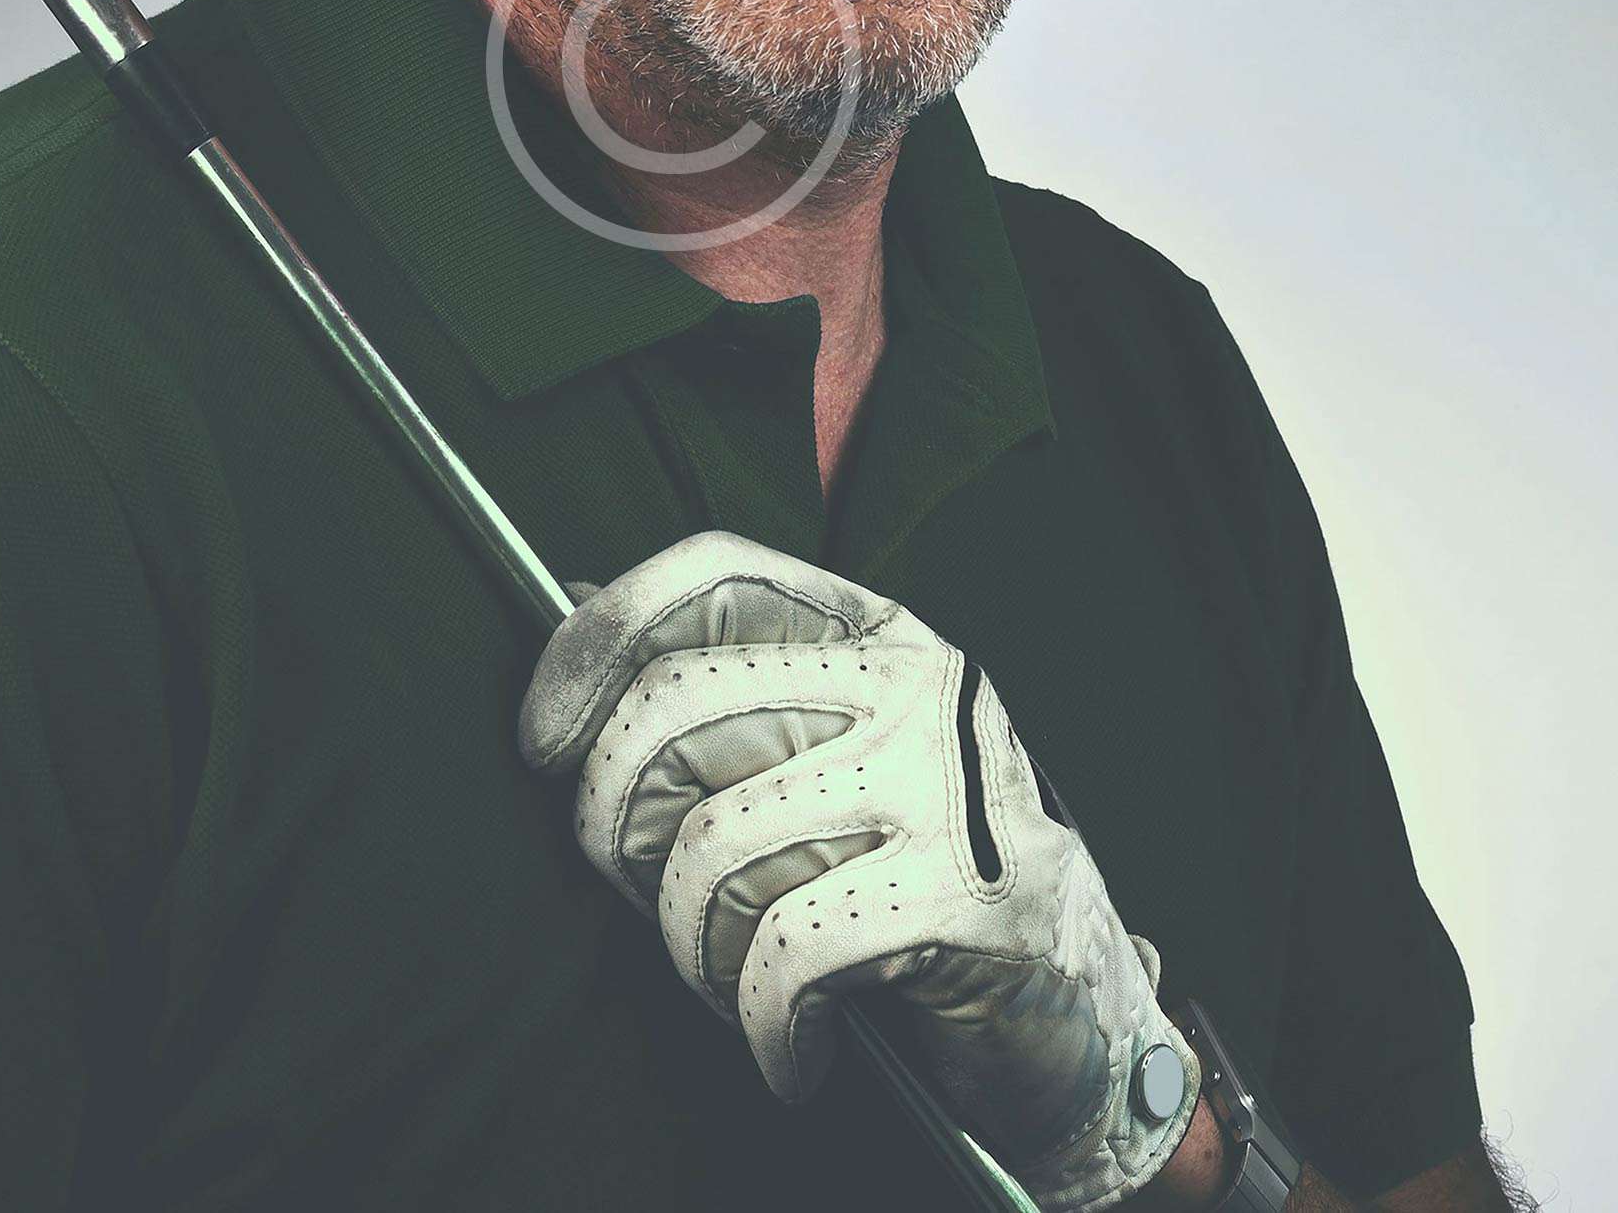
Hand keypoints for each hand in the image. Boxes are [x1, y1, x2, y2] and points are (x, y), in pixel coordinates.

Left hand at [518, 532, 1202, 1211]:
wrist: (1076, 1004)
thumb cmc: (914, 865)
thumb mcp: (830, 744)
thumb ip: (721, 681)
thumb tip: (568, 602)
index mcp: (876, 627)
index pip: (713, 569)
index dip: (601, 635)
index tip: (542, 734)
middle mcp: (912, 681)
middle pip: (678, 709)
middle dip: (610, 820)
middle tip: (634, 891)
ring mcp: (941, 781)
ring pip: (712, 842)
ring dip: (687, 944)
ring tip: (724, 978)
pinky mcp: (962, 893)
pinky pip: (784, 949)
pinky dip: (761, 1020)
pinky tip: (787, 1047)